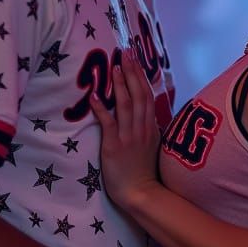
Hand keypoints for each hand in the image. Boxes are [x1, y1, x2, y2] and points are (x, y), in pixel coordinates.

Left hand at [89, 54, 161, 207]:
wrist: (141, 193)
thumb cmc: (144, 173)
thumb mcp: (152, 146)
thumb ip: (149, 128)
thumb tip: (146, 113)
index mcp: (151, 127)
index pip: (147, 95)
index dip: (141, 76)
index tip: (136, 59)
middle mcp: (142, 128)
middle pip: (139, 94)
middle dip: (132, 72)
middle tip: (126, 52)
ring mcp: (129, 136)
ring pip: (127, 105)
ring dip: (120, 85)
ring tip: (114, 67)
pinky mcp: (115, 146)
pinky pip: (109, 124)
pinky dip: (102, 109)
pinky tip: (95, 97)